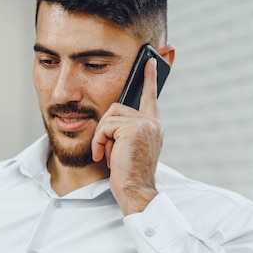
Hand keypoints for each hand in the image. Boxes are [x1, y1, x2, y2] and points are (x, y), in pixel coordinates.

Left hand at [91, 58, 162, 215]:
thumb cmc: (129, 174)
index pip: (150, 97)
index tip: (151, 62)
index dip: (150, 78)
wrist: (135, 191)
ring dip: (102, 138)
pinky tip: (105, 157)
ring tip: (108, 155)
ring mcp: (144, 124)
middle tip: (109, 151)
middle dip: (105, 130)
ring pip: (109, 118)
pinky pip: (105, 127)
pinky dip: (99, 142)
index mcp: (153, 125)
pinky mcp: (133, 129)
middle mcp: (152, 122)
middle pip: (116, 108)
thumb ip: (125, 131)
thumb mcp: (129, 148)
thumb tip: (110, 121)